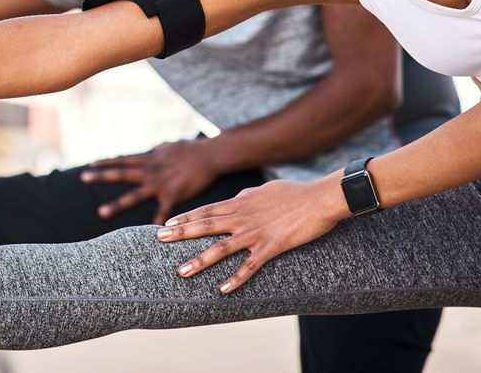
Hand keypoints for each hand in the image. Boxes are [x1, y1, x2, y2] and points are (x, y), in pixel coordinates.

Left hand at [80, 139, 220, 224]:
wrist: (211, 155)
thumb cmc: (193, 150)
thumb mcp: (171, 146)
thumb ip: (159, 149)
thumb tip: (154, 147)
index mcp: (150, 160)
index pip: (123, 160)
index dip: (106, 162)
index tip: (89, 165)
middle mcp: (151, 170)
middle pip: (122, 174)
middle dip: (102, 176)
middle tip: (83, 178)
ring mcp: (160, 183)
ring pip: (134, 195)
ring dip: (117, 204)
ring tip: (101, 213)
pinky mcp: (173, 195)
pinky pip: (161, 213)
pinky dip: (154, 224)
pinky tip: (147, 237)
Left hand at [155, 177, 348, 292]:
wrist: (321, 198)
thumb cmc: (296, 193)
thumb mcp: (265, 190)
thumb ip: (248, 195)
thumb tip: (238, 195)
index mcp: (241, 202)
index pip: (206, 209)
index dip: (185, 216)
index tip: (166, 222)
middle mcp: (243, 216)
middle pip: (206, 225)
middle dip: (181, 233)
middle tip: (159, 239)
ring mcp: (256, 232)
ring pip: (221, 248)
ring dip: (200, 260)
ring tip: (181, 271)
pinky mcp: (272, 246)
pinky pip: (250, 265)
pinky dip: (236, 278)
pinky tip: (223, 290)